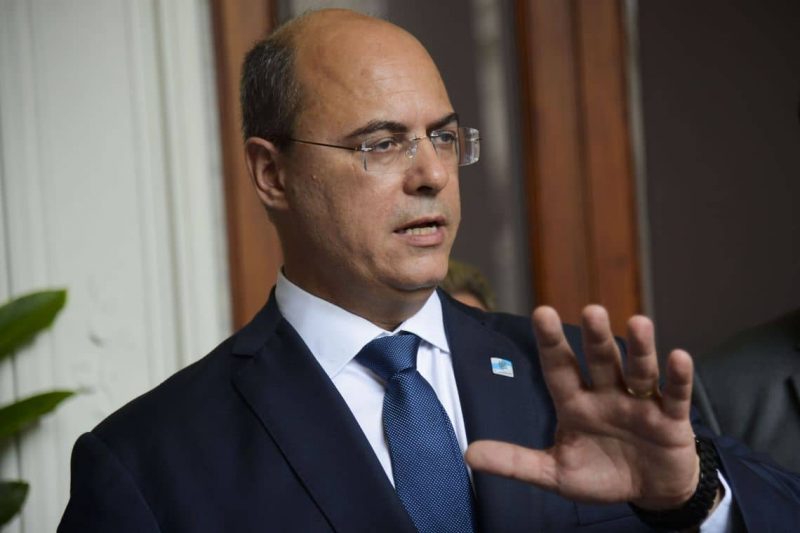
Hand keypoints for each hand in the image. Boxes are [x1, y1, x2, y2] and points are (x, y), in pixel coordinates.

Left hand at [465, 305, 702, 510]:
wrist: (649, 492)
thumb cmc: (600, 475)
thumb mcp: (554, 473)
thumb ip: (516, 462)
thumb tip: (469, 454)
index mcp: (575, 403)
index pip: (559, 368)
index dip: (551, 343)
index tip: (540, 312)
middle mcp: (606, 395)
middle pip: (600, 361)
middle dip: (596, 338)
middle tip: (591, 311)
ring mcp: (640, 404)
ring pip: (639, 370)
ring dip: (639, 348)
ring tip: (638, 323)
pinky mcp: (671, 419)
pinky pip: (676, 395)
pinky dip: (677, 378)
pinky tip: (678, 356)